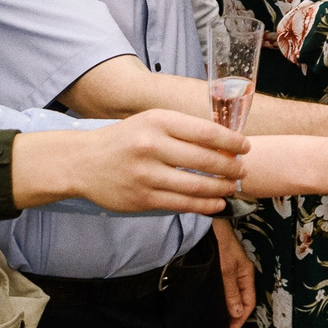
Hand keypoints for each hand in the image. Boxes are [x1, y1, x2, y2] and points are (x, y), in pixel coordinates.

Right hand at [13, 110, 248, 213]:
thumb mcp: (150, 122)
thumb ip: (183, 129)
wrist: (82, 162)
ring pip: (196, 186)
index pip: (205, 132)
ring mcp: (146, 175)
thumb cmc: (124, 139)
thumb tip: (224, 141)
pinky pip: (181, 204)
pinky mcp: (142, 198)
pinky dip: (205, 205)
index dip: (231, 142)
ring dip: (221, 189)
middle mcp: (152, 147)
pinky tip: (216, 204)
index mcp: (157, 122)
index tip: (245, 147)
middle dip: (231, 167)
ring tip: (232, 187)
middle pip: (205, 160)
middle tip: (243, 170)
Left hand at [212, 220, 255, 327]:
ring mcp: (231, 271)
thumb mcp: (225, 271)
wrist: (210, 224)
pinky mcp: (221, 269)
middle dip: (232, 316)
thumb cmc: (220, 243)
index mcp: (247, 275)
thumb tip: (237, 314)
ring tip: (214, 320)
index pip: (248, 303)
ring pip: (231, 295)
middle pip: (241, 301)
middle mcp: (241, 274)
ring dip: (225, 308)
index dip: (239, 319)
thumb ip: (231, 293)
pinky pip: (223, 289)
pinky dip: (219, 298)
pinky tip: (210, 303)